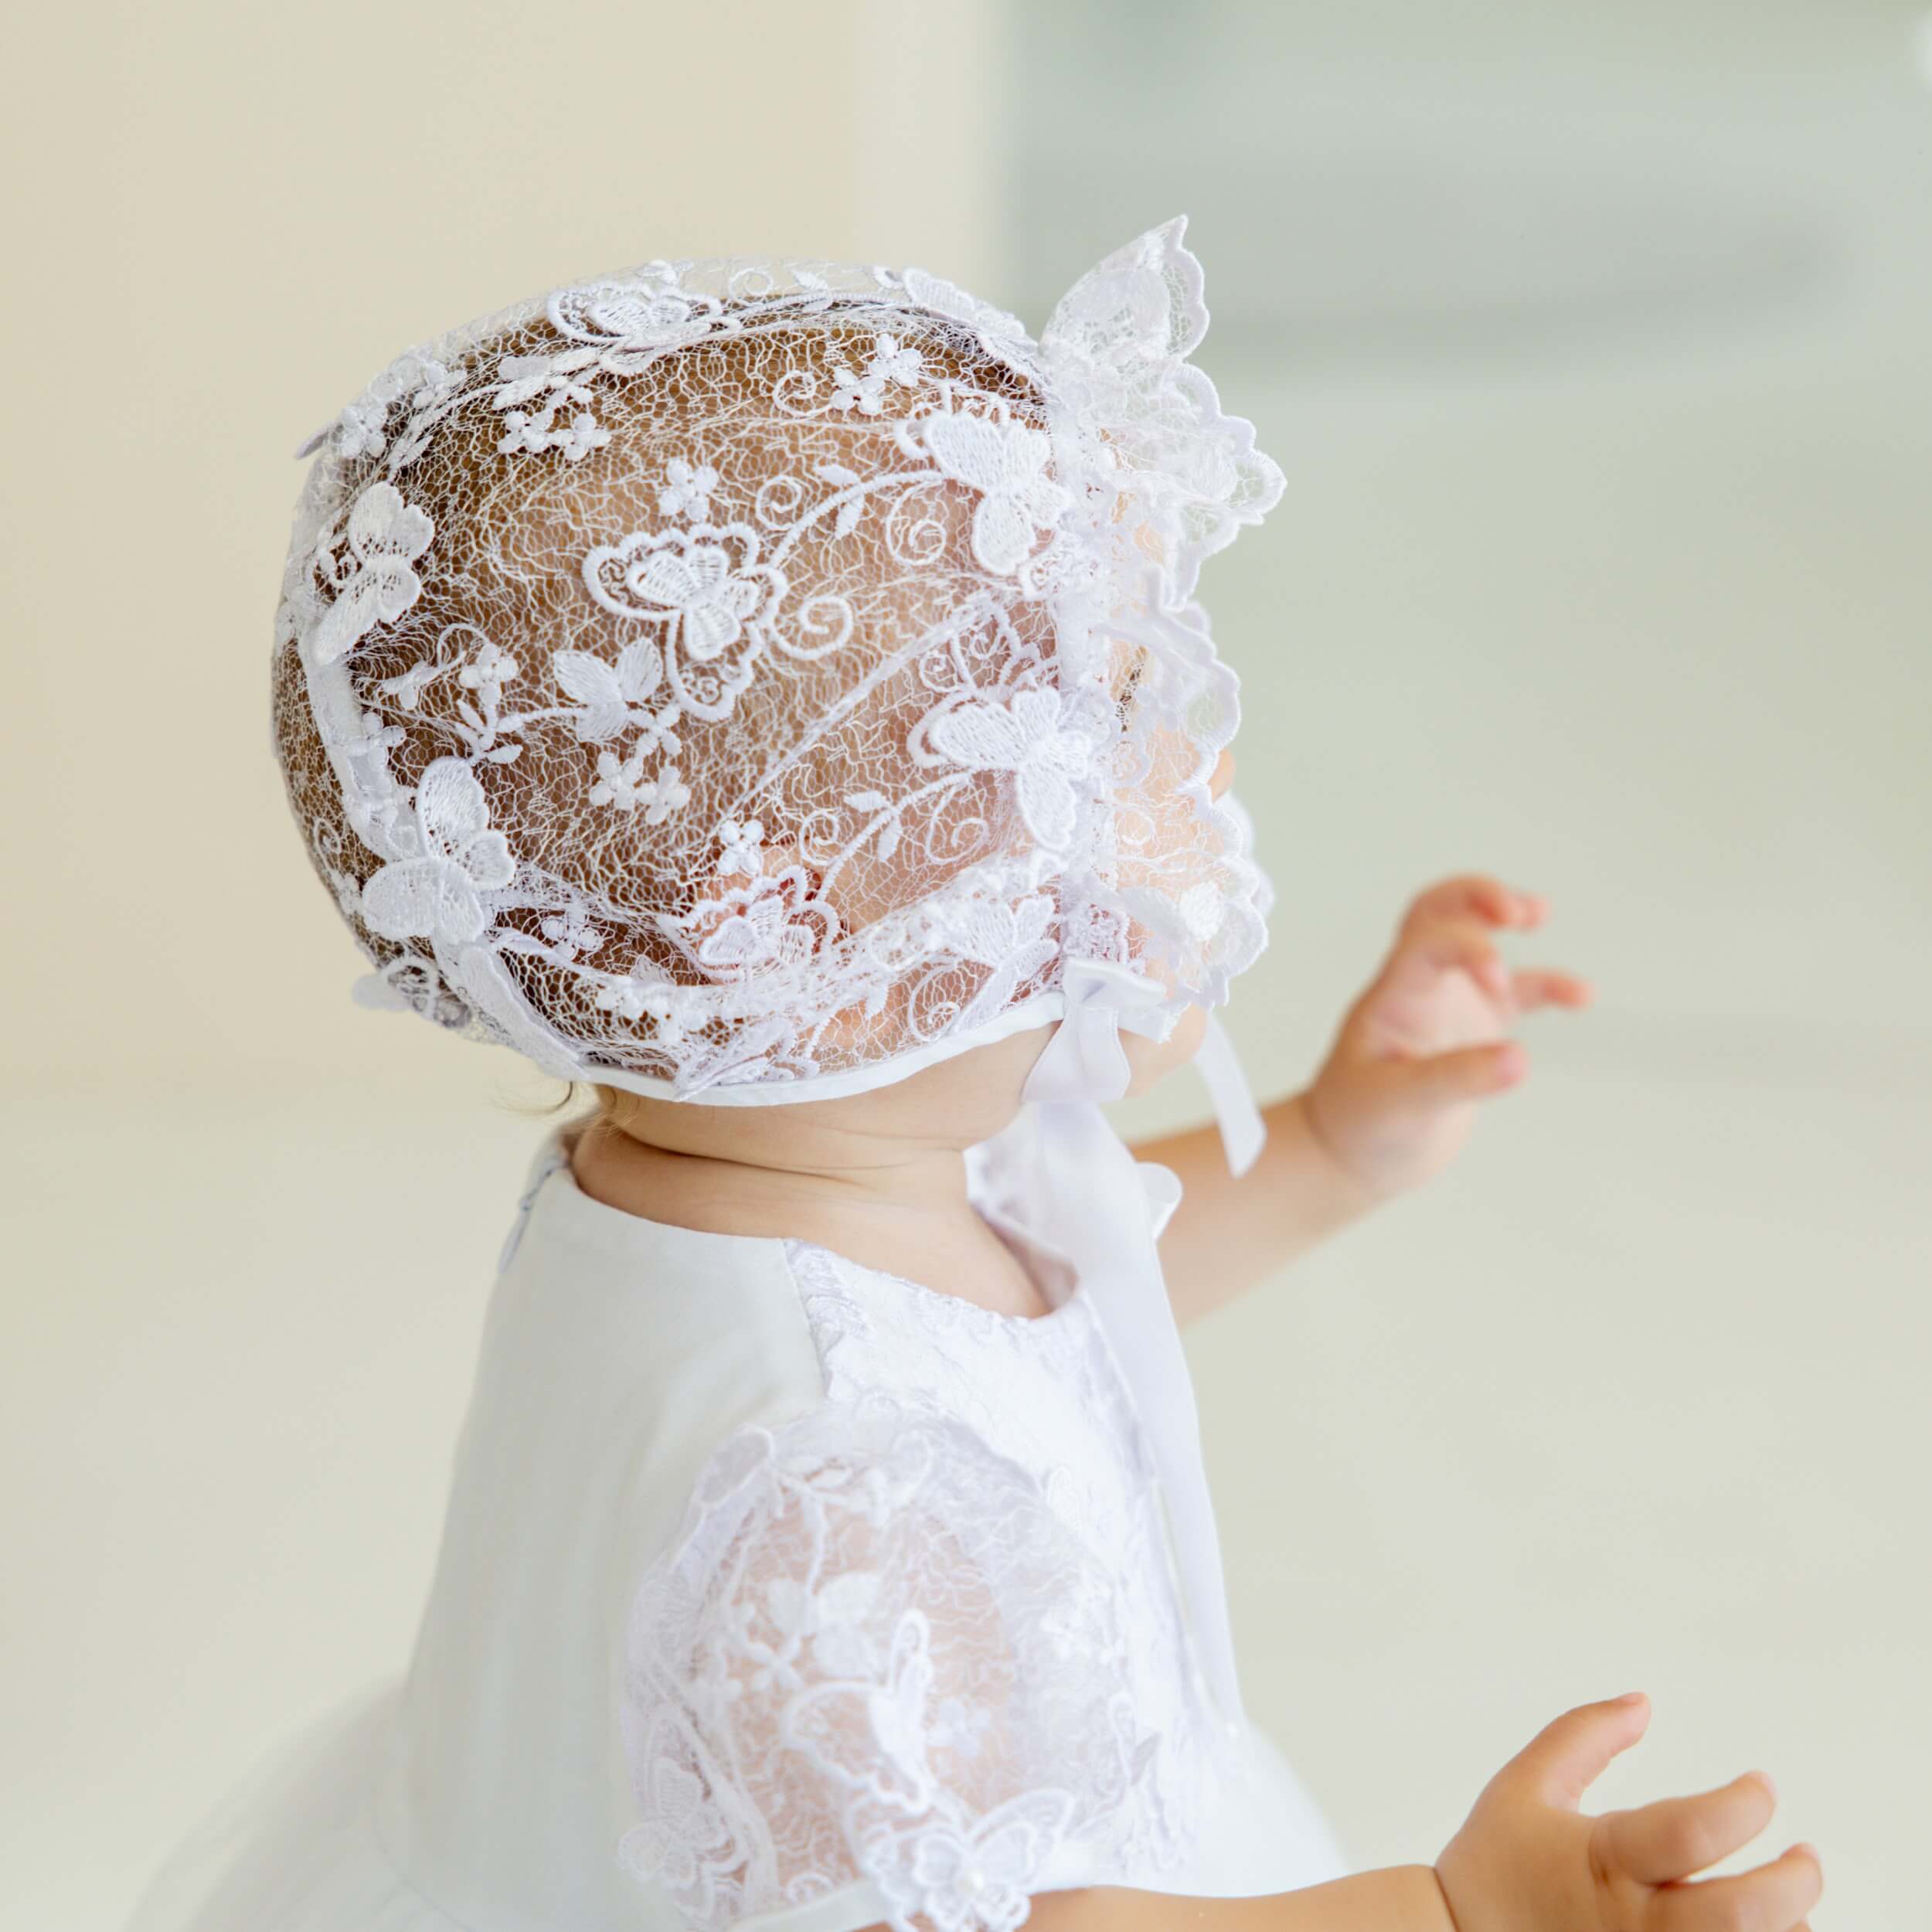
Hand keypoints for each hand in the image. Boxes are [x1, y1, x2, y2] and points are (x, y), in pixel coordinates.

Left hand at [1301, 872, 1590, 1200]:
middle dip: (1476, 896)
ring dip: (1504, 917)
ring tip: (1537, 912)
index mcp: (1392, 996)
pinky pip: (1515, 995)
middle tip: (1516, 910)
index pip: (1426, 942)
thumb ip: (1457, 1080)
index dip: (1466, 946)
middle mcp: (1419, 989)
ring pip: (1475, 940)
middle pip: (1439, 913)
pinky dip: (1547, 986)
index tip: (1497, 979)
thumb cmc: (1360, 1123)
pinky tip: (1581, 995)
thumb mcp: (1399, 1104)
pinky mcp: (1474, 1031)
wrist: (1352, 1154)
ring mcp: (1447, 1005)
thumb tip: (1519, 1060)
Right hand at [1436, 1693, 1820, 1931]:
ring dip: (1789, 1929)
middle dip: (1792, 1882)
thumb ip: (1583, 1736)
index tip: (1761, 1786)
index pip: (1693, 1829)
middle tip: (1803, 1855)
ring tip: (1791, 1902)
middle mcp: (1631, 1922)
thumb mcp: (1525, 1786)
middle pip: (1742, 1913)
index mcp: (1601, 1858)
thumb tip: (1644, 1703)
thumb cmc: (1494, 1864)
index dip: (1744, 1803)